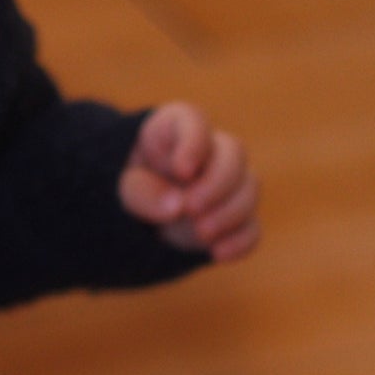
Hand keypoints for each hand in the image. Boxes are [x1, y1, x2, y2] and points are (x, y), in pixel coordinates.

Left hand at [117, 102, 259, 261]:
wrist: (136, 218)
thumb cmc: (129, 188)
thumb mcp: (122, 188)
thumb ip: (142, 192)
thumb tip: (177, 206)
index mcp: (175, 130)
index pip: (194, 121)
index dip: (195, 144)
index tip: (182, 172)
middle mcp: (210, 151)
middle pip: (234, 153)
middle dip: (218, 184)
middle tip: (191, 209)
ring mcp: (228, 184)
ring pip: (249, 188)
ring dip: (230, 213)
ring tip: (200, 233)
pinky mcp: (234, 218)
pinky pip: (251, 226)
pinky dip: (240, 241)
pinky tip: (218, 254)